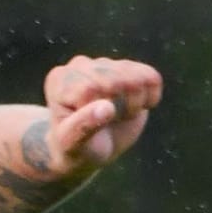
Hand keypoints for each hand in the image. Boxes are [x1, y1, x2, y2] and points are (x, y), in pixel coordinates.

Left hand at [41, 55, 161, 171]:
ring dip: (134, 105)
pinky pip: (152, 77)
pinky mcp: (128, 67)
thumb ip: (83, 127)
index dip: (99, 112)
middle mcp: (80, 65)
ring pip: (137, 78)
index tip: (89, 125)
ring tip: (118, 115)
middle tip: (106, 123)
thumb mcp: (71, 145)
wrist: (88, 149)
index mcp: (59, 79)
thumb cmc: (75, 148)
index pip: (92, 88)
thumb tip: (107, 107)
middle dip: (118, 109)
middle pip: (117, 81)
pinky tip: (135, 107)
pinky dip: (151, 98)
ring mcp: (106, 63)